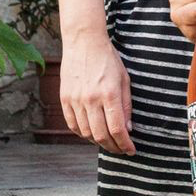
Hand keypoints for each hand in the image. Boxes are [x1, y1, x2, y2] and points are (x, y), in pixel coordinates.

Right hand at [59, 32, 134, 154]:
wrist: (84, 44)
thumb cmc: (109, 60)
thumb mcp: (125, 80)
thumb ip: (126, 105)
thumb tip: (127, 129)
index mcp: (109, 94)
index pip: (117, 128)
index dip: (125, 144)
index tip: (131, 150)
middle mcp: (91, 100)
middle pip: (101, 135)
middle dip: (113, 147)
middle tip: (121, 150)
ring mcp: (75, 100)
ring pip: (85, 133)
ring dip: (98, 141)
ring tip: (108, 142)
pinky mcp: (64, 100)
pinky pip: (73, 124)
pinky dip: (83, 133)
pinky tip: (92, 134)